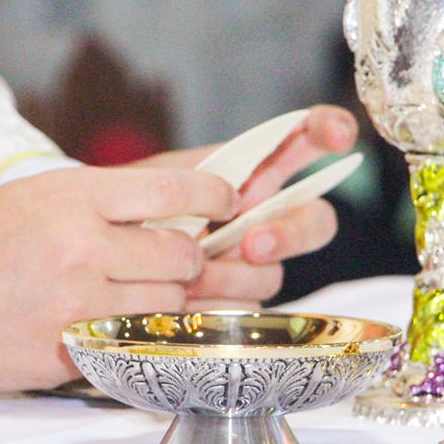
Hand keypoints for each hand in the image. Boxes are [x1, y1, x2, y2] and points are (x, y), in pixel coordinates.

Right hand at [0, 166, 236, 390]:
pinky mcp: (68, 351)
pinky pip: (132, 342)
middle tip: (172, 264)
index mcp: (75, 196)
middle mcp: (82, 245)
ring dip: (164, 302)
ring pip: (167, 305)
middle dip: (187, 263)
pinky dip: (133, 335)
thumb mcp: (38, 197)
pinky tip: (110, 325)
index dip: (214, 197)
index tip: (227, 204)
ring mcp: (76, 303)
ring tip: (132, 295)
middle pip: (181, 257)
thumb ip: (106, 203)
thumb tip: (179, 210)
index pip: (174, 191)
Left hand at [134, 105, 358, 307]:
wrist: (104, 257)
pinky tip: (187, 302)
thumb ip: (200, 179)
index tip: (339, 136)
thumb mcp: (159, 179)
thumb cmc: (132, 207)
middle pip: (316, 222)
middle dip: (290, 233)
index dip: (329, 131)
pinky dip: (217, 306)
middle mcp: (267, 216)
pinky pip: (247, 312)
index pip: (305, 142)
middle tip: (251, 244)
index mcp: (254, 171)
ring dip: (233, 277)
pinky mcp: (240, 305)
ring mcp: (256, 264)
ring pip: (273, 274)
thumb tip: (236, 195)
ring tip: (190, 278)